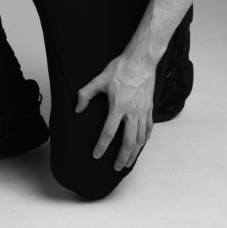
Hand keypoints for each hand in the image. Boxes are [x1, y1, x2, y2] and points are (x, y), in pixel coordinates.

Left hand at [76, 54, 155, 170]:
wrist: (141, 59)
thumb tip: (77, 109)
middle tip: (116, 168)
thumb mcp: (100, 79)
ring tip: (128, 162)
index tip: (96, 156)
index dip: (102, 146)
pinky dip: (145, 140)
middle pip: (129, 142)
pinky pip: (149, 128)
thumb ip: (85, 94)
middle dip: (122, 157)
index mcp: (118, 106)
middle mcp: (132, 112)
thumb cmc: (121, 68)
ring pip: (141, 139)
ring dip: (134, 153)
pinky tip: (141, 145)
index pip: (109, 132)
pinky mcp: (149, 108)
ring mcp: (143, 111)